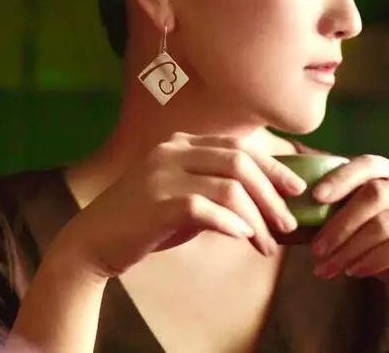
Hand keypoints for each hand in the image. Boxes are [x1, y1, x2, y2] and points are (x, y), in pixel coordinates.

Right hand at [52, 132, 308, 278]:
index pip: (238, 146)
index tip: (295, 190)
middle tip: (288, 223)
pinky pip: (208, 208)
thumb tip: (261, 203)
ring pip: (230, 186)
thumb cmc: (141, 222)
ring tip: (268, 244)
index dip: (273, 166)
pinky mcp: (159, 202)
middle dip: (272, 193)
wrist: (93, 240)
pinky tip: (243, 238)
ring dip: (257, 218)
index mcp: (179, 144)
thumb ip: (212, 189)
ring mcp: (163, 175)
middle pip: (240, 162)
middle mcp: (172, 151)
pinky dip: (232, 224)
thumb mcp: (179, 196)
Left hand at [307, 154, 388, 314]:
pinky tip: (355, 272)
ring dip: (351, 248)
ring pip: (386, 223)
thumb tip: (285, 218)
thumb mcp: (362, 232)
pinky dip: (375, 259)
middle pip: (374, 194)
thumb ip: (334, 218)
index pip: (367, 164)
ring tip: (328, 268)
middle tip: (316, 250)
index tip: (314, 196)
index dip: (340, 177)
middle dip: (339, 223)